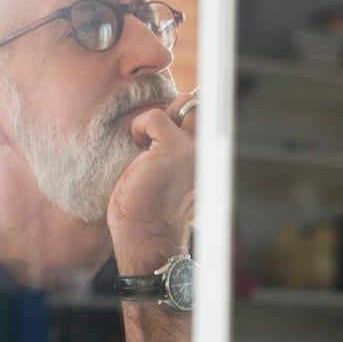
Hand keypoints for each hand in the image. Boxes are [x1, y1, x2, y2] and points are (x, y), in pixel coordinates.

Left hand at [108, 90, 196, 272]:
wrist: (145, 238)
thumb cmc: (147, 210)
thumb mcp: (164, 173)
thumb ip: (172, 147)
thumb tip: (160, 119)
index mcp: (207, 158)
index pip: (205, 114)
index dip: (183, 110)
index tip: (159, 126)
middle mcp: (207, 151)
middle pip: (198, 103)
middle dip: (172, 108)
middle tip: (150, 134)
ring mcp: (194, 150)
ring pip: (181, 104)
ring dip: (154, 119)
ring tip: (141, 146)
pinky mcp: (174, 150)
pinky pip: (155, 117)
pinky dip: (139, 126)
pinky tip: (135, 149)